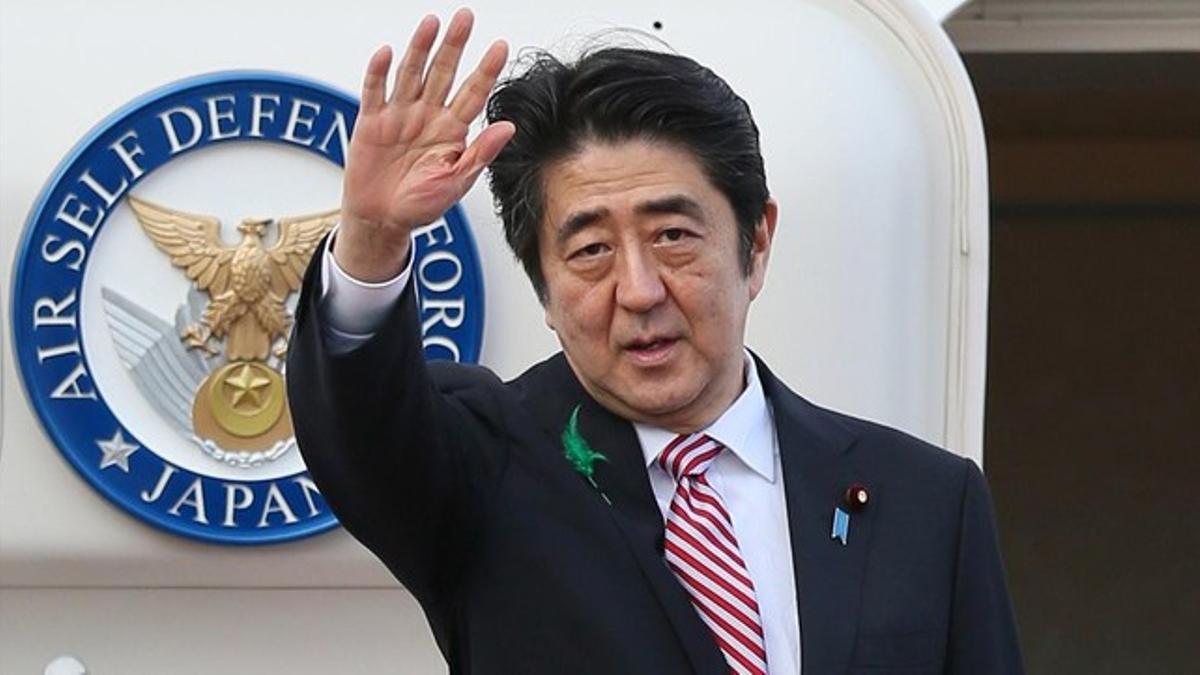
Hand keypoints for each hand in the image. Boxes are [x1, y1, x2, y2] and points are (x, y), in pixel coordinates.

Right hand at [335, 8, 514, 280]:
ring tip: (431, 23)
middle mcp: (427, 116)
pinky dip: (379, 73)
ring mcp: (400, 115)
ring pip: (412, 74)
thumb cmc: (420, 205)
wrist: (381, 219)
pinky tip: (388, 53)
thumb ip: (480, 154)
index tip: (500, 47)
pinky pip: (375, 91)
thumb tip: (508, 128)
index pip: (473, 93)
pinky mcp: (372, 121)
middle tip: (465, 17)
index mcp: (452, 131)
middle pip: (443, 73)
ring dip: (420, 48)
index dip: (486, 70)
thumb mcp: (456, 183)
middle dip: (454, 45)